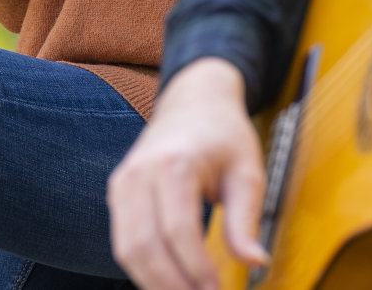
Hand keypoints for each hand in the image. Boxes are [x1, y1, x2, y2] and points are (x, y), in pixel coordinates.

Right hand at [108, 58, 269, 289]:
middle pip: (145, 246)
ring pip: (127, 250)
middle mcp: (140, 172)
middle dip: (173, 285)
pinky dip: (144, 268)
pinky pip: (123, 242)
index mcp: (174, 163)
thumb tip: (254, 262)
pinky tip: (170, 281)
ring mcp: (123, 182)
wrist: (195, 101)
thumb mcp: (247, 172)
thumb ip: (245, 220)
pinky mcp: (118, 193)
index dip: (196, 269)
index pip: (178, 231)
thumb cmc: (224, 133)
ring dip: (154, 283)